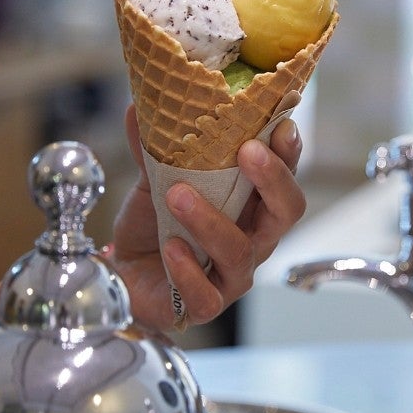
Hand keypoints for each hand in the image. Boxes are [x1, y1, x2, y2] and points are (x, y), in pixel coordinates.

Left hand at [109, 105, 305, 330]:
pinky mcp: (206, 304)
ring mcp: (233, 274)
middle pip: (286, 212)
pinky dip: (188, 270)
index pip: (284, 173)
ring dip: (211, 220)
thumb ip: (154, 148)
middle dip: (273, 180)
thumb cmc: (155, 224)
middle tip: (248, 152)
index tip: (281, 126)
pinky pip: (206, 294)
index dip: (288, 151)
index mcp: (251, 202)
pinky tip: (171, 248)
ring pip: (240, 251)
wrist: (124, 272)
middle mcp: (254, 237)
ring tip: (177, 195)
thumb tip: (142, 108)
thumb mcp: (155, 180)